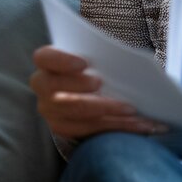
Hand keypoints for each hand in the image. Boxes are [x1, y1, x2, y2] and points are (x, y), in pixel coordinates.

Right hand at [30, 46, 167, 139]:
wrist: (88, 86)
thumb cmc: (93, 63)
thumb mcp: (93, 52)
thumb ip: (99, 50)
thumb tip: (122, 53)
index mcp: (47, 62)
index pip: (45, 58)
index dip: (61, 60)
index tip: (84, 63)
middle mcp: (43, 86)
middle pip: (55, 89)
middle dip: (79, 86)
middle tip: (101, 84)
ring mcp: (50, 110)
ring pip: (75, 113)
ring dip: (106, 110)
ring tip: (132, 108)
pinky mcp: (64, 128)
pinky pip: (90, 130)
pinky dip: (116, 126)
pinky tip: (139, 124)